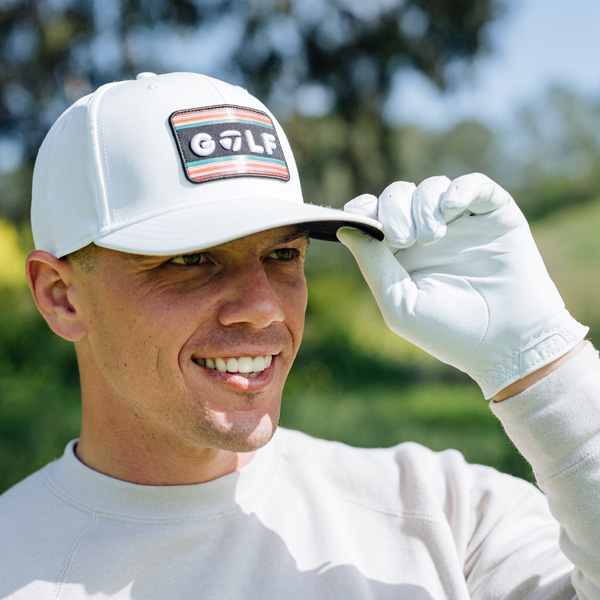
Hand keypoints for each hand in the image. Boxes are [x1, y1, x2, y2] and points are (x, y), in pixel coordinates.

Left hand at [337, 173, 587, 398]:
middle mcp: (428, 233)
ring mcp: (462, 222)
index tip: (357, 213)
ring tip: (431, 237)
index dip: (363, 208)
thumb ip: (372, 265)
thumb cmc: (450, 332)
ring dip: (423, 205)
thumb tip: (344, 228)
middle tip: (403, 239)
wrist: (509, 343)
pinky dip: (459, 189)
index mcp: (401, 254)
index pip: (374, 216)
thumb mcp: (400, 304)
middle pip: (398, 195)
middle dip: (393, 209)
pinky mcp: (494, 213)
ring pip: (431, 186)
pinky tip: (451, 210)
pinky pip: (474, 184)